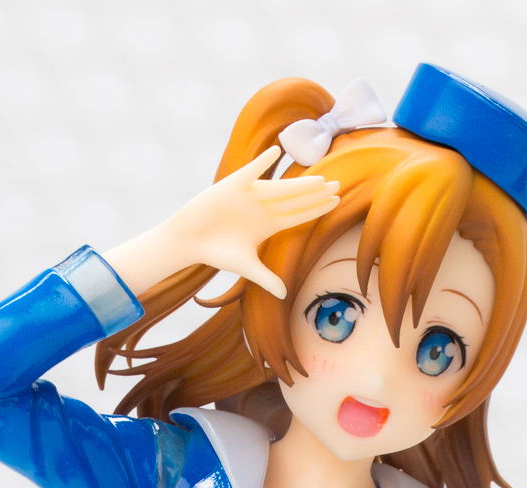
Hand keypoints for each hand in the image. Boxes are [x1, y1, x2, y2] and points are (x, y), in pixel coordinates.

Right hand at [164, 146, 339, 297]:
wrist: (189, 240)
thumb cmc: (217, 252)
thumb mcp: (246, 266)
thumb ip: (266, 278)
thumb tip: (284, 296)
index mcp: (269, 224)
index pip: (298, 215)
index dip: (317, 208)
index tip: (336, 201)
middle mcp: (263, 207)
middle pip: (295, 200)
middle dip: (315, 194)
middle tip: (337, 186)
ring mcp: (249, 195)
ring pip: (279, 187)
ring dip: (299, 183)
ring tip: (319, 179)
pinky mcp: (231, 186)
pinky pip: (250, 172)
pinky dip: (261, 163)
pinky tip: (275, 152)